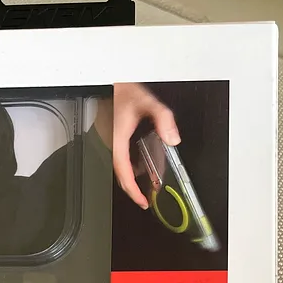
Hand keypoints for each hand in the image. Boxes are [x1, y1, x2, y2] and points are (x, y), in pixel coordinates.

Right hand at [95, 83, 180, 208]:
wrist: (110, 81)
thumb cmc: (123, 90)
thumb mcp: (147, 102)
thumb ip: (163, 119)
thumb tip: (173, 138)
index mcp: (118, 139)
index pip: (124, 172)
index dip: (132, 190)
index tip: (142, 200)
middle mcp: (112, 142)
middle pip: (120, 174)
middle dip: (132, 189)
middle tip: (145, 198)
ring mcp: (110, 140)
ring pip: (120, 166)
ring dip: (131, 178)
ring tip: (145, 185)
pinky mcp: (112, 137)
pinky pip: (120, 157)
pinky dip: (130, 166)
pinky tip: (141, 164)